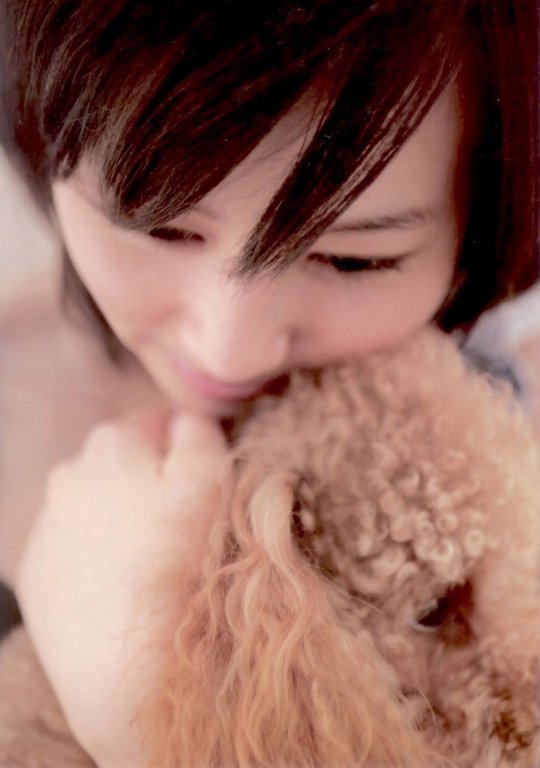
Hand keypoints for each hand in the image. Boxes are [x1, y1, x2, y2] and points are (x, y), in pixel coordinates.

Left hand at [16, 410, 226, 767]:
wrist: (131, 671)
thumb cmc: (180, 566)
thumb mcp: (210, 481)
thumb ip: (197, 433)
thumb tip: (184, 420)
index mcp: (112, 443)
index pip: (158, 423)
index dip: (188, 448)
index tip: (206, 481)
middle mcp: (67, 476)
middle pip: (121, 464)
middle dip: (150, 482)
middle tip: (182, 525)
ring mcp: (46, 529)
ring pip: (94, 508)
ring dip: (120, 519)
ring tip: (152, 560)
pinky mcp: (35, 576)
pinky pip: (73, 549)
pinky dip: (95, 556)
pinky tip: (120, 584)